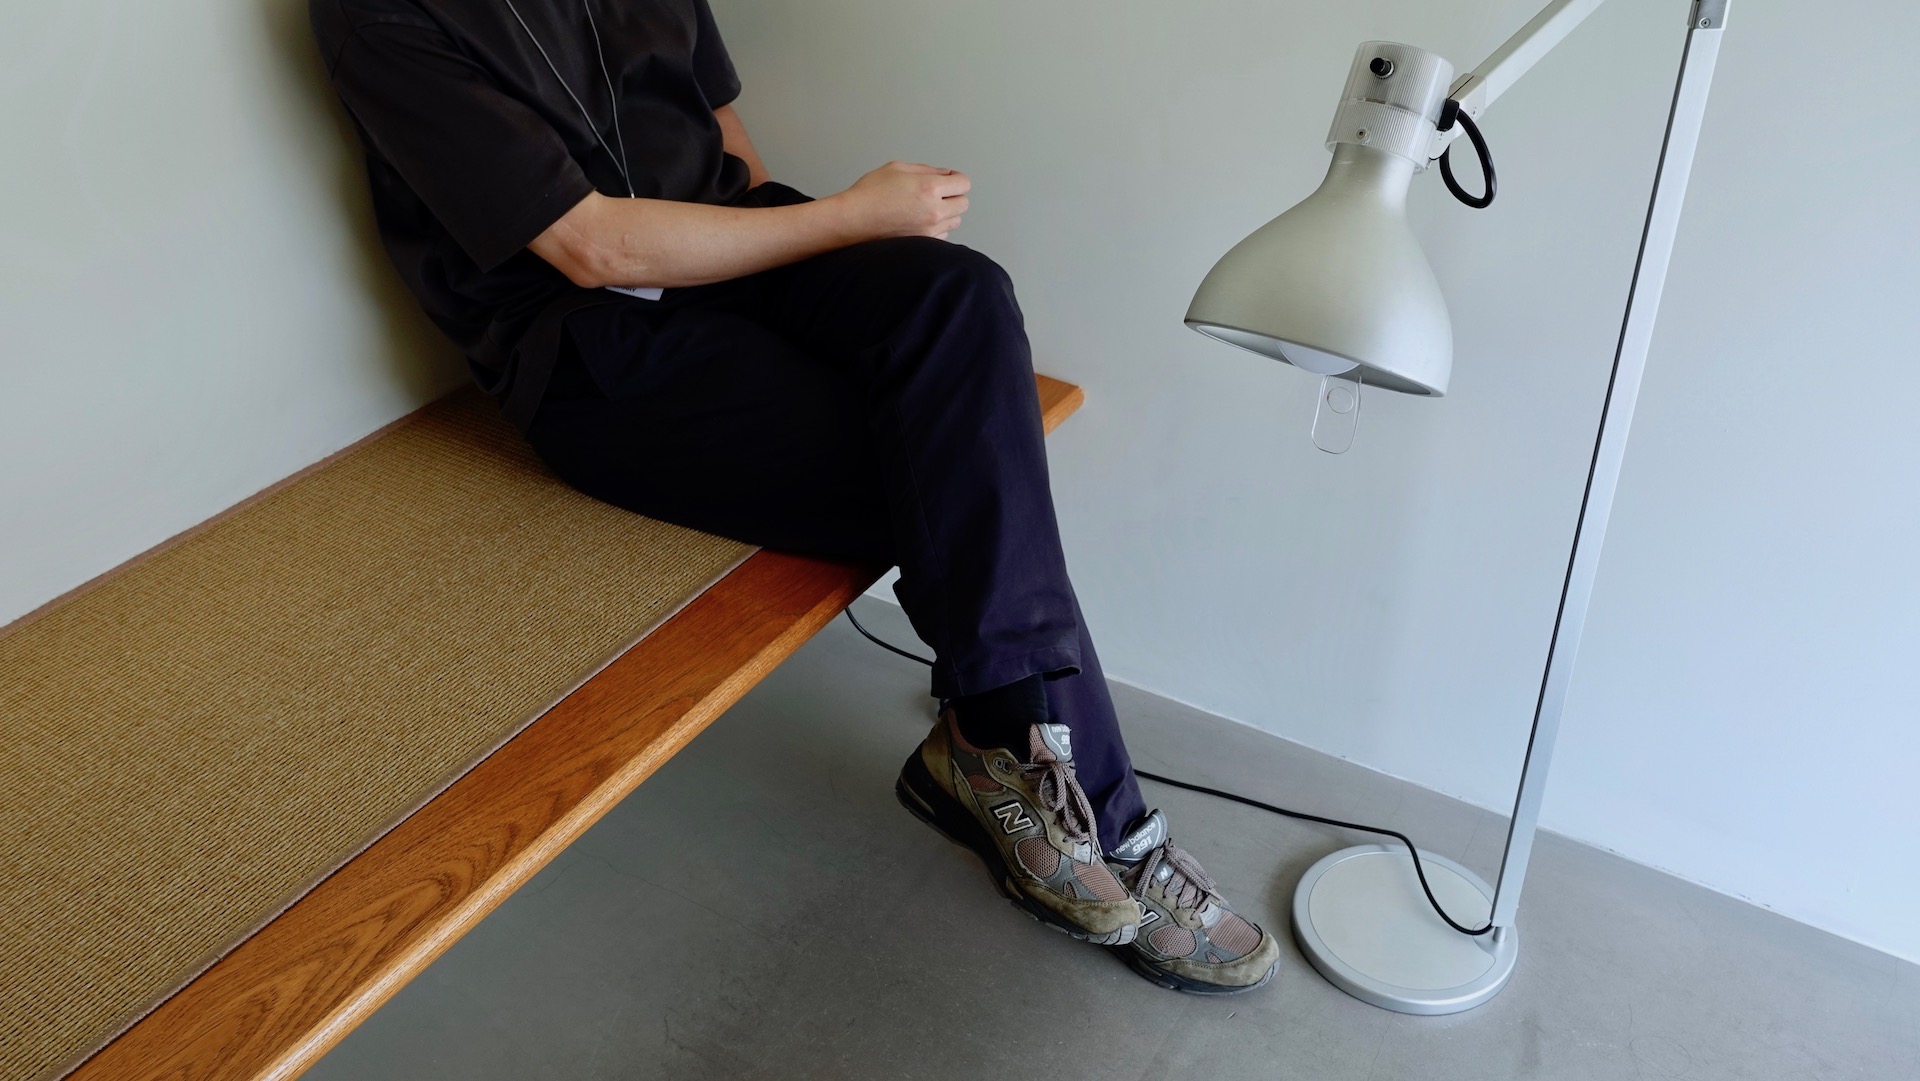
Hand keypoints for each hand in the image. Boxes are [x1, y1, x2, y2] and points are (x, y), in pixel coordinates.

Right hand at [836, 161, 970, 240]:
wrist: (852, 220)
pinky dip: (938, 228)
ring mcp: (929, 230)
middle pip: (963, 203)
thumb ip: (926, 170)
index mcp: (929, 187)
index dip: (957, 178)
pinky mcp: (923, 243)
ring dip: (947, 213)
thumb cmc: (869, 194)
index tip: (950, 178)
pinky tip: (922, 221)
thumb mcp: (897, 168)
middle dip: (954, 196)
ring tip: (928, 207)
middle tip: (939, 193)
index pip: (964, 183)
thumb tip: (944, 174)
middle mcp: (933, 210)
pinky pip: (943, 235)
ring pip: (955, 221)